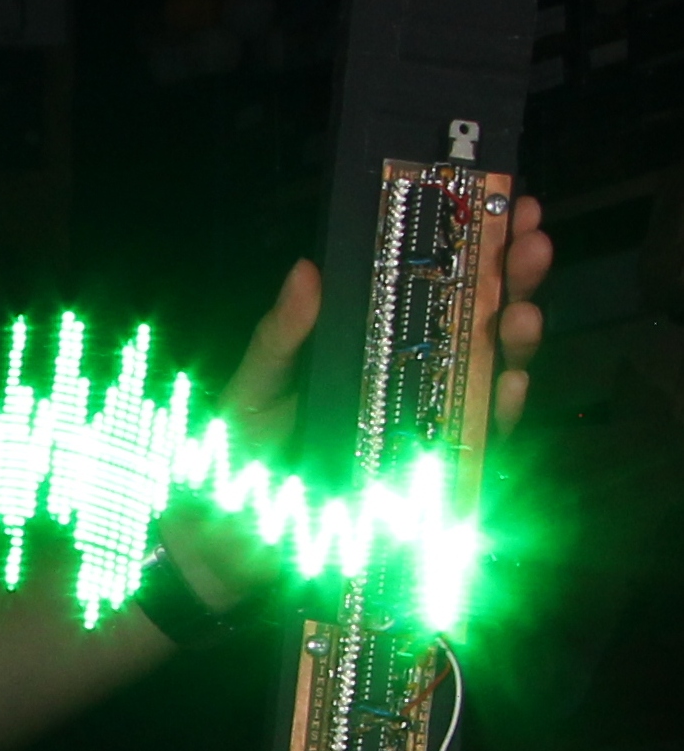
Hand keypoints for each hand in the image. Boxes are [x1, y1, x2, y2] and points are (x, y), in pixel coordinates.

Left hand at [159, 198, 553, 616]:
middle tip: (530, 241)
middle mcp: (411, 382)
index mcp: (373, 348)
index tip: (506, 205)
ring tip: (522, 313)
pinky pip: (477, 447)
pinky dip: (498, 417)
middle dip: (512, 282)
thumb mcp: (251, 388)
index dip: (476, 249)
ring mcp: (424, 429)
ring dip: (515, 344)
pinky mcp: (428, 482)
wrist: (219, 544)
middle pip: (478, 324)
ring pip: (490, 379)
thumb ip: (280, 337)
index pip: (435, 290)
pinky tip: (510, 386)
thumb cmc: (235, 455)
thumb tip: (306, 268)